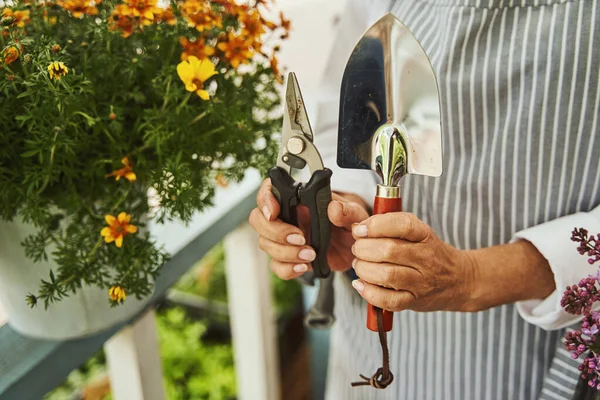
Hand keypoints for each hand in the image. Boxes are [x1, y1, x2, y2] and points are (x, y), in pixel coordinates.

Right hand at [248, 178, 369, 279]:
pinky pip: (276, 265)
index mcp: (298, 198)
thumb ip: (347, 210)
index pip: (269, 191)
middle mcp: (286, 216)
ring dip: (285, 252)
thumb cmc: (351, 222)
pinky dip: (287, 269)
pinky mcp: (289, 258)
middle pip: (259, 220)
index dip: (265, 200)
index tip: (273, 212)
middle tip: (300, 238)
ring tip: (310, 254)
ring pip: (266, 244)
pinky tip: (303, 266)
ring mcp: (284, 238)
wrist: (355, 246)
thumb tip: (334, 208)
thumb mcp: (356, 212)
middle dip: (276, 232)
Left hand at [350, 212, 476, 312]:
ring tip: (359, 265)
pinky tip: (360, 285)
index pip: (402, 225)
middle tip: (357, 249)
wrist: (459, 280)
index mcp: (424, 235)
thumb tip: (358, 228)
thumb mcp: (418, 232)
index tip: (359, 230)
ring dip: (364, 269)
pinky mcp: (415, 301)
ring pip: (387, 275)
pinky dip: (369, 293)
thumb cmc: (429, 253)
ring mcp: (421, 282)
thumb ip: (390, 226)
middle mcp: (425, 258)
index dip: (375, 226)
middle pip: (389, 250)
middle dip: (364, 249)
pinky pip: (389, 301)